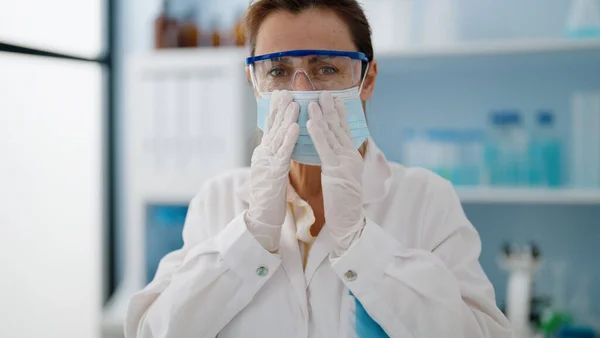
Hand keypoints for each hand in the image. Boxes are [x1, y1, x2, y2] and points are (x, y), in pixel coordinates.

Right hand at [246, 90, 299, 251]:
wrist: (261, 217)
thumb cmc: (269, 196)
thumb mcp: (270, 171)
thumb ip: (273, 155)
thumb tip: (277, 142)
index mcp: (263, 154)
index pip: (270, 128)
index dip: (276, 111)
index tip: (281, 95)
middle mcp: (263, 154)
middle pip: (272, 127)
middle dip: (279, 108)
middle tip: (285, 90)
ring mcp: (267, 162)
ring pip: (278, 136)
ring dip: (286, 118)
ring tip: (294, 103)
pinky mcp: (274, 173)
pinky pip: (284, 153)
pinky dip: (289, 138)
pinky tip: (296, 126)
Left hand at [306, 92, 365, 256]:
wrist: (349, 219)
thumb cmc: (343, 201)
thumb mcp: (342, 176)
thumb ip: (339, 160)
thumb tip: (335, 149)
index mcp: (352, 156)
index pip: (345, 131)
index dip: (340, 114)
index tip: (336, 99)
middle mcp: (351, 156)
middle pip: (339, 128)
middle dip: (331, 109)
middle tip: (325, 92)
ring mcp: (345, 162)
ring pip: (332, 134)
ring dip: (322, 116)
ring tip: (314, 101)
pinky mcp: (336, 170)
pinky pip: (324, 148)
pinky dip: (318, 134)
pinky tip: (311, 122)